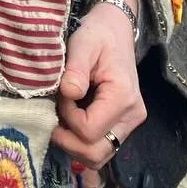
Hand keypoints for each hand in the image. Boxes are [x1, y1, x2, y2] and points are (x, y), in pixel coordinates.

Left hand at [52, 0, 145, 163]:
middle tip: (54, 115)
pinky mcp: (123, 126)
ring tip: (62, 118)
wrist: (115, 31)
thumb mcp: (83, 44)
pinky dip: (82, 143)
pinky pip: (101, 148)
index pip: (89, 131)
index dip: (67, 118)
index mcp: (123, 97)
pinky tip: (71, 123)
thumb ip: (76, 70)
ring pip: (99, 156)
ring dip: (74, 145)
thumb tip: (69, 93)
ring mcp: (129, 124)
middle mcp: (131, 117)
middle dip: (68, 140)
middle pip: (96, 153)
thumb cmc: (97, 35)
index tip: (61, 95)